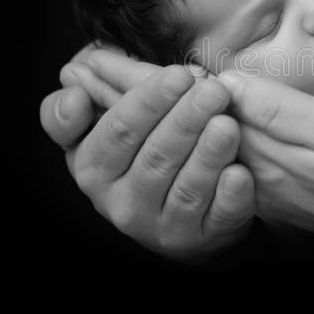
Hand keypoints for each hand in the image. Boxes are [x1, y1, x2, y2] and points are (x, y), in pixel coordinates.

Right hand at [39, 46, 255, 261]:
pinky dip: (229, 195)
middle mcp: (121, 202)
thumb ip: (82, 104)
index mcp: (93, 166)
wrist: (176, 215)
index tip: (178, 75)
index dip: (148, 101)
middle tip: (214, 89)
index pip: (118, 131)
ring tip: (228, 125)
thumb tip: (73, 73)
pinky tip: (239, 173)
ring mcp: (162, 226)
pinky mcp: (200, 239)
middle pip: (155, 156)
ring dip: (208, 154)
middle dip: (186, 119)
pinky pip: (217, 216)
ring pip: (186, 188)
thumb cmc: (139, 158)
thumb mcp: (104, 131)